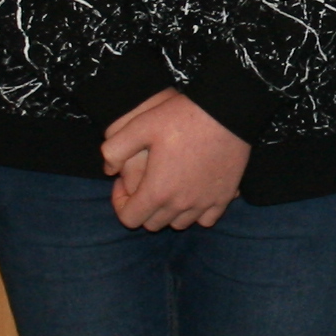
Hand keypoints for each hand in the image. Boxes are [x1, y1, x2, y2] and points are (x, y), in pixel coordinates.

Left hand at [102, 89, 248, 229]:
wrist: (226, 112)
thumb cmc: (181, 117)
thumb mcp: (139, 125)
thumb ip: (114, 149)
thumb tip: (108, 170)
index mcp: (157, 190)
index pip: (129, 219)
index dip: (119, 202)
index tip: (121, 183)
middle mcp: (180, 204)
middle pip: (153, 224)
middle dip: (142, 207)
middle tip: (143, 182)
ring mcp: (205, 203)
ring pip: (179, 223)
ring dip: (168, 211)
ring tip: (167, 187)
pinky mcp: (224, 198)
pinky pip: (206, 220)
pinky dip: (196, 213)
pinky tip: (192, 192)